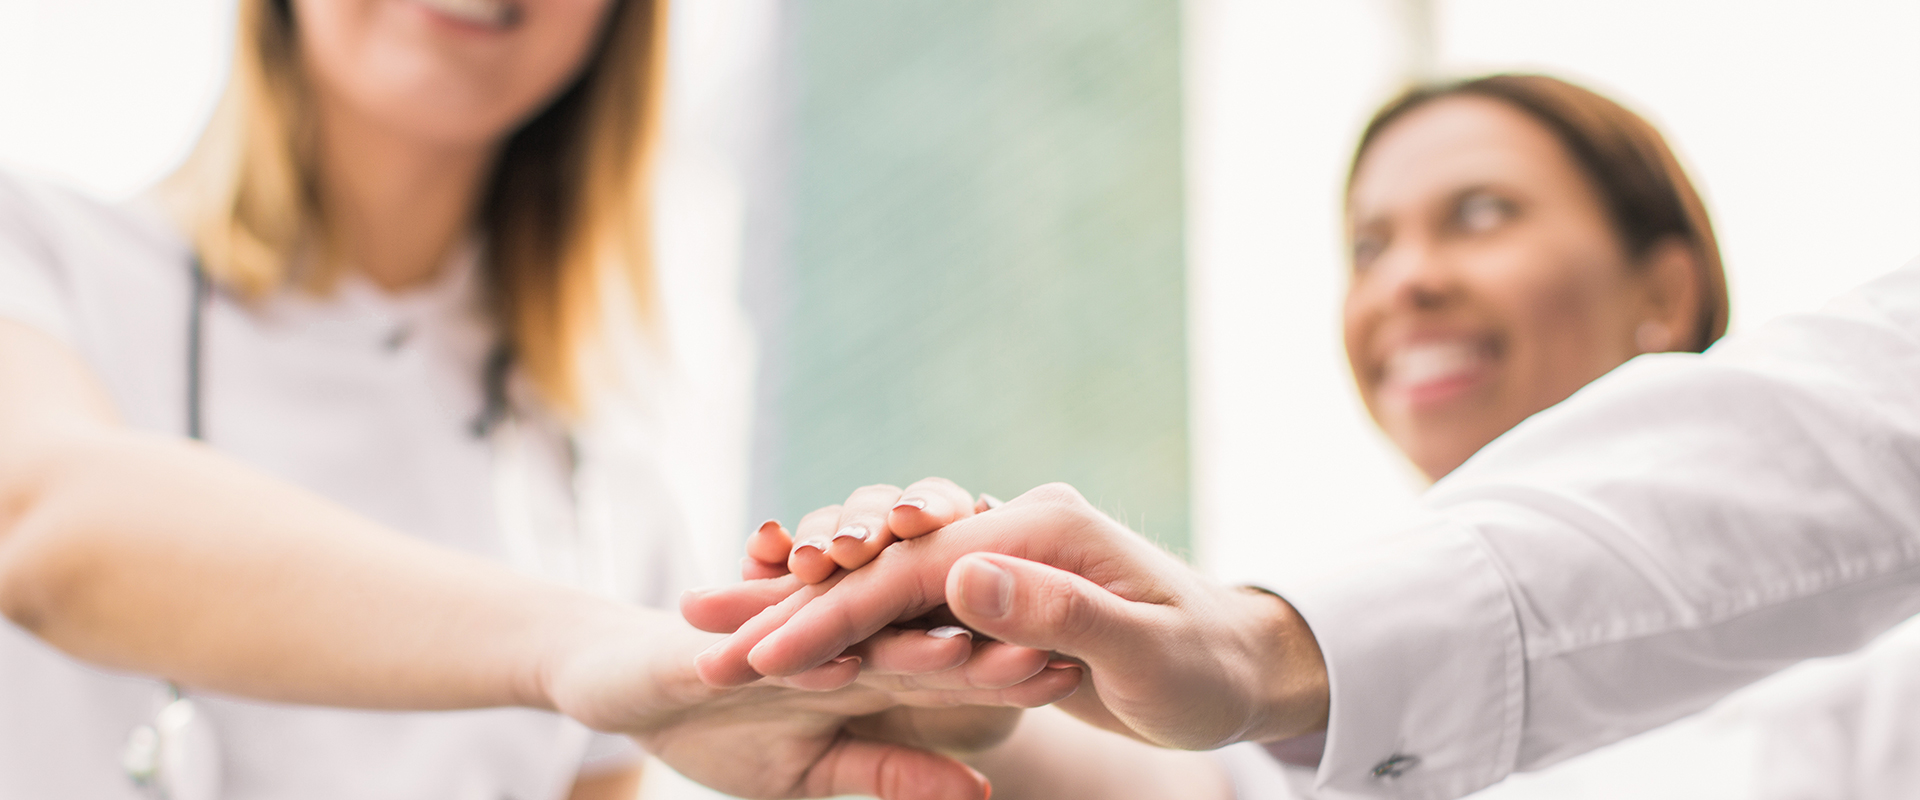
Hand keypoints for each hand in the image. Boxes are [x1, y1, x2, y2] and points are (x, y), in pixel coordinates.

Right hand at [542, 610, 1079, 799]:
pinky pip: (762, 621)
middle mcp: (832, 623)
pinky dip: (790, 626)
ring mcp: (775, 615)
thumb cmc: (721, 729)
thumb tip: (981, 790)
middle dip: (972, 627)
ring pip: (847, 601)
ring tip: (956, 634)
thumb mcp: (816, 766)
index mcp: (865, 655)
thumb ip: (894, 767)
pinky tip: (823, 642)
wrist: (614, 683)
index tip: (1064, 677)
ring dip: (897, 610)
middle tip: (1039, 642)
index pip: (948, 649)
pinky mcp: (717, 625)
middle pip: (912, 613)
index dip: (1001, 663)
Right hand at [684, 482, 1329, 749]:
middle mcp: (1010, 531)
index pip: (910, 574)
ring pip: (881, 589)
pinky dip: (847, 632)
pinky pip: (905, 610)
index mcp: (1036, 531)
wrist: (1247, 664)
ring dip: (803, 619)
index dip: (829, 617)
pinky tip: (790, 655)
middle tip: (701, 649)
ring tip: (719, 647)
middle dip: (789, 611)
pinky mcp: (1000, 589)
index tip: (755, 659)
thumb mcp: (1143, 654)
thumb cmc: (1205, 671)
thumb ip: (1057, 614)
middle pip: (879, 572)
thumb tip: (961, 575)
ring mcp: (1003, 557)